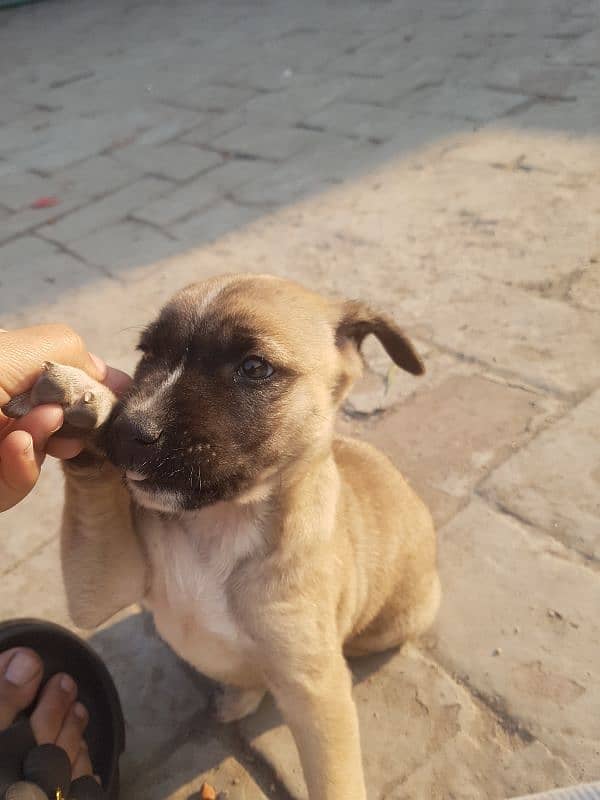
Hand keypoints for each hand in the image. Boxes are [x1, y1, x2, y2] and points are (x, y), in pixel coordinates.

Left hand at [0, 324, 130, 511]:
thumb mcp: (22, 345)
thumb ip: (72, 351)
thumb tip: (108, 376)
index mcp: (12, 372)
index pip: (65, 384)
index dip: (92, 393)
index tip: (114, 401)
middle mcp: (6, 408)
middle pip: (62, 423)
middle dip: (75, 422)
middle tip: (75, 419)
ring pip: (44, 456)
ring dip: (46, 441)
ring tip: (32, 427)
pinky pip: (22, 483)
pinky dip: (24, 466)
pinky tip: (13, 446)